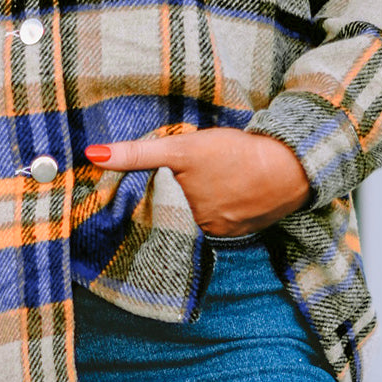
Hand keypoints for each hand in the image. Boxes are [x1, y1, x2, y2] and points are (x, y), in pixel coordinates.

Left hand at [85, 127, 309, 237]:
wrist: (290, 166)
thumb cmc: (233, 154)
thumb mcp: (181, 148)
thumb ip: (137, 154)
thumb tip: (92, 155)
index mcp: (182, 217)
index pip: (147, 214)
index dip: (136, 204)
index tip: (122, 198)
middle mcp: (200, 233)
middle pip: (170, 218)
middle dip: (163, 205)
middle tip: (164, 184)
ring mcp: (223, 233)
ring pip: (194, 220)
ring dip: (188, 207)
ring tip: (191, 186)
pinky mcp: (242, 230)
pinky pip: (217, 222)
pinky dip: (212, 209)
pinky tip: (216, 192)